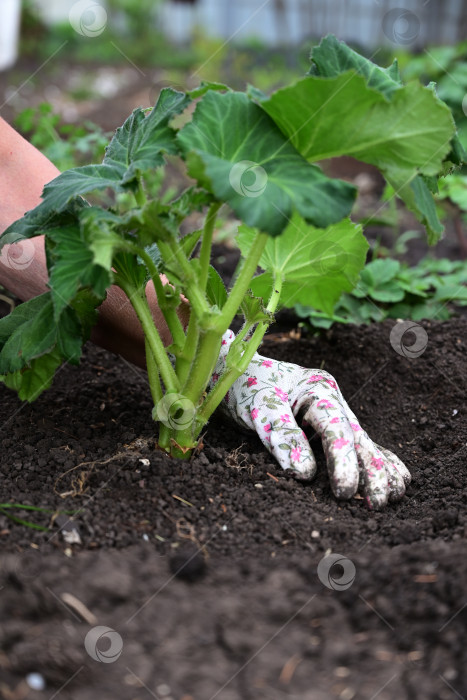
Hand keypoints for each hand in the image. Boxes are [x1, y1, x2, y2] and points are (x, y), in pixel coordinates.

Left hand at [212, 330, 410, 509]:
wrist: (233, 369)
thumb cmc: (245, 385)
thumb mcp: (258, 406)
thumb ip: (282, 434)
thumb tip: (305, 474)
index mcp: (318, 389)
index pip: (336, 430)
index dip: (343, 462)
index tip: (344, 492)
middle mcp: (331, 400)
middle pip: (357, 437)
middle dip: (372, 471)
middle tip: (380, 503)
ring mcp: (332, 411)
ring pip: (362, 442)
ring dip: (380, 469)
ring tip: (395, 496)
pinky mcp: (325, 425)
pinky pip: (356, 444)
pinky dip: (376, 460)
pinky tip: (397, 478)